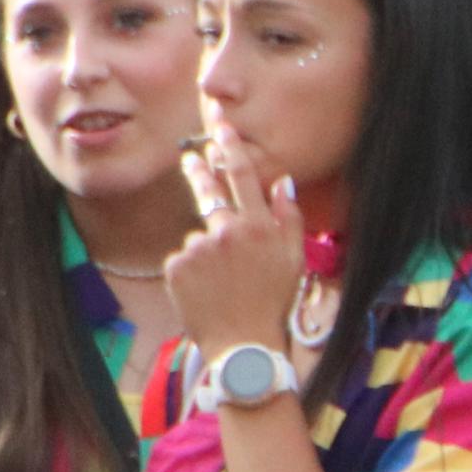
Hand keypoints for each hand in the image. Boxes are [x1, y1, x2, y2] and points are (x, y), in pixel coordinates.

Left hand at [170, 133, 307, 358]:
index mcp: (260, 227)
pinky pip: (183, 256)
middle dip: (198, 169)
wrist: (243, 347)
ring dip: (205, 248)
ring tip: (219, 280)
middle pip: (209, 189)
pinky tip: (205, 290)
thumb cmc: (273, 304)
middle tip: (191, 157)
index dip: (229, 146)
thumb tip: (281, 181)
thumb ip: (289, 218)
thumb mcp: (294, 260)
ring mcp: (199, 247)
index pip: (242, 175)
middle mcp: (228, 231)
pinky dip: (192, 269)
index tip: (218, 124)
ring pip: (198, 234)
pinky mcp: (177, 265)